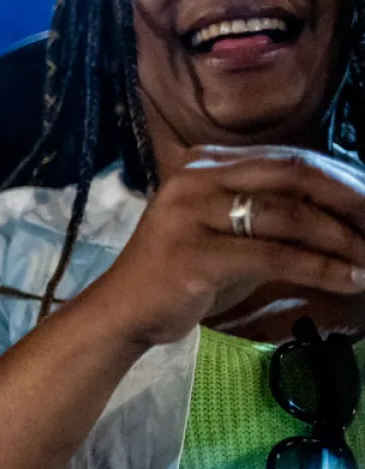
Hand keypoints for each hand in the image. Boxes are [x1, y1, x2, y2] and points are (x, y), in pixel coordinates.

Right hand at [91, 145, 364, 346]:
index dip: (342, 180)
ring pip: (287, 215)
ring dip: (342, 240)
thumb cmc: (181, 272)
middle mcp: (194, 178)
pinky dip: (319, 268)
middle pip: (293, 174)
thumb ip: (270, 209)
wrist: (125, 310)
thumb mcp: (225, 228)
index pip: (288, 159)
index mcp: (204, 162)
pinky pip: (273, 256)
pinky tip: (348, 281)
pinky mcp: (193, 255)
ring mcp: (189, 214)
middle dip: (350, 199)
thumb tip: (345, 206)